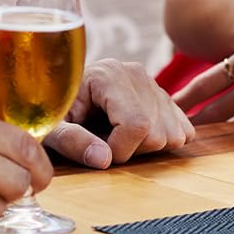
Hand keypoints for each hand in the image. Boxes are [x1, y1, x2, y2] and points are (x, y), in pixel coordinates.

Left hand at [45, 59, 196, 166]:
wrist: (57, 102)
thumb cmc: (51, 116)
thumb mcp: (50, 130)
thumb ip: (72, 142)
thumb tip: (105, 160)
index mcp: (108, 74)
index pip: (137, 124)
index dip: (118, 150)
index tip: (95, 152)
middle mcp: (137, 73)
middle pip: (156, 132)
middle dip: (130, 151)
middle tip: (103, 144)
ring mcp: (154, 83)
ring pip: (173, 134)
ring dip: (145, 148)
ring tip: (117, 139)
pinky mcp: (165, 97)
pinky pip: (183, 130)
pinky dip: (163, 142)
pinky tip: (136, 138)